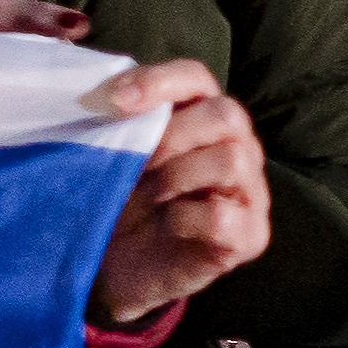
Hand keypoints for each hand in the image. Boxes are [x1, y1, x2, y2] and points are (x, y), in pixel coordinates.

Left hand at [87, 59, 271, 324]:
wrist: (118, 269)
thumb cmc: (119, 200)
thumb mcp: (112, 155)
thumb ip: (114, 119)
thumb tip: (96, 93)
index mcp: (203, 117)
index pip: (196, 78)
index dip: (159, 81)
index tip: (114, 102)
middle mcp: (239, 147)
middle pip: (227, 114)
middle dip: (169, 136)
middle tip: (134, 164)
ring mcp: (251, 193)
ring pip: (232, 160)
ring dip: (177, 176)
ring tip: (149, 196)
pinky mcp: (250, 237)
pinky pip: (223, 216)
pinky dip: (184, 218)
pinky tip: (166, 226)